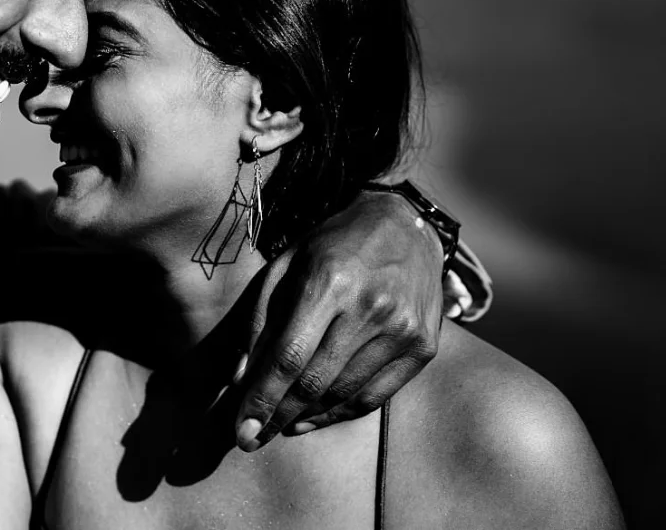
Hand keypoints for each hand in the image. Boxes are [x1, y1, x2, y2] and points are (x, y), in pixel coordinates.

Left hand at [233, 192, 442, 450]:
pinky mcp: (423, 346)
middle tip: (251, 439)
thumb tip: (241, 379)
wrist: (407, 225)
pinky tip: (314, 417)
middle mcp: (370, 307)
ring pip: (344, 394)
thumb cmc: (335, 243)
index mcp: (330, 281)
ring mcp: (402, 329)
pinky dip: (340, 413)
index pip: (289, 356)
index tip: (241, 430)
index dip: (262, 398)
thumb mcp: (287, 264)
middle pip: (315, 382)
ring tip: (279, 425)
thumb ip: (261, 319)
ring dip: (306, 417)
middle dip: (278, 416)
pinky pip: (375, 396)